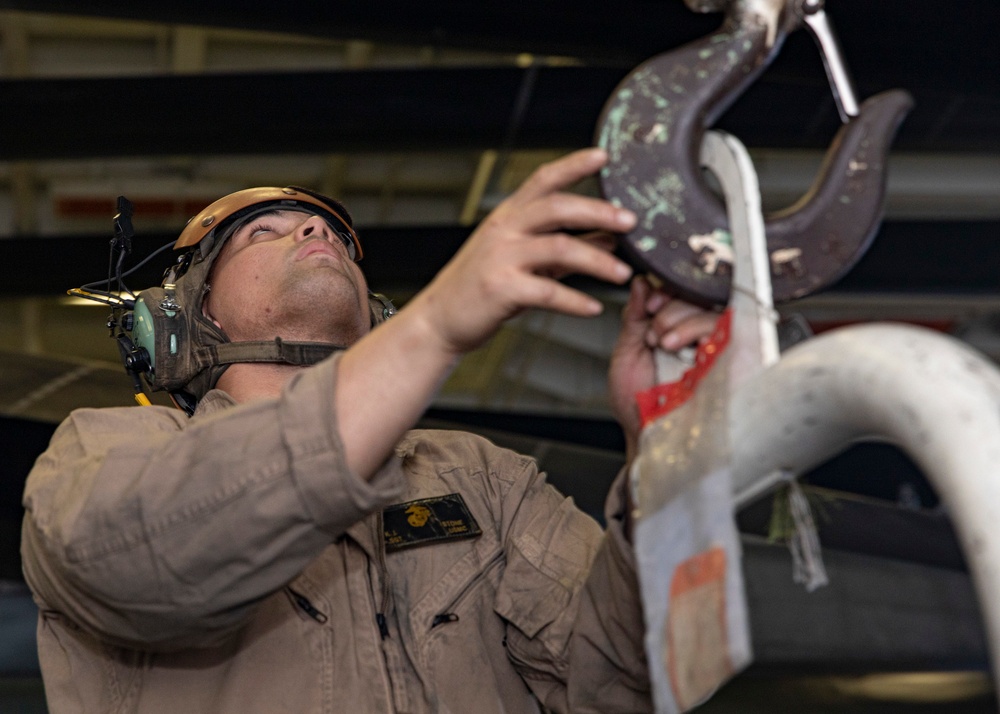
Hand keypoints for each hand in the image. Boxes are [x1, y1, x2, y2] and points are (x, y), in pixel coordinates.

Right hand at [409, 148, 635, 355]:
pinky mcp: (500, 289)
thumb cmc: (483, 287)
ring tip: (622, 274)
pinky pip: (546, 292)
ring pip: (558, 248)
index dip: (574, 165)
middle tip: (631, 221)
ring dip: (596, 261)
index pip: (544, 180)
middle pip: (557, 207)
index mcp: (510, 216)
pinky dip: (574, 301)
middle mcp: (505, 230)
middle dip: (598, 212)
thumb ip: (567, 248)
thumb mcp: (525, 259)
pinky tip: (593, 309)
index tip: (604, 156)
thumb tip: (609, 238)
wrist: (441, 318)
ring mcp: (501, 257)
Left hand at [608, 276, 718, 461]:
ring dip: (682, 320)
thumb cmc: (637, 404)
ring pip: (713, 310)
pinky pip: (729, 330)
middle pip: (700, 296)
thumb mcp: (628, 352)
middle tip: (654, 335)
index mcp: (676, 329)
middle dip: (671, 308)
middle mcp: (699, 336)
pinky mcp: (731, 360)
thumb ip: (635, 316)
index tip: (649, 305)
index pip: (683, 293)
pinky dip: (700, 330)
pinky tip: (680, 346)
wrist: (643, 436)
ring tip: (663, 343)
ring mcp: (717, 348)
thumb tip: (641, 281)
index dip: (668, 290)